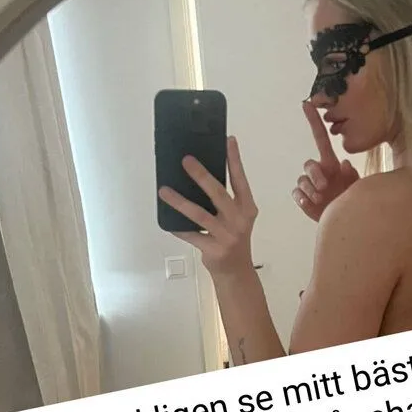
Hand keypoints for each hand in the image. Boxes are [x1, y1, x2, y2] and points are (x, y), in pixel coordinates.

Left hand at [158, 136, 257, 277]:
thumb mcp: (238, 217)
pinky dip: (178, 227)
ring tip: (164, 190)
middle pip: (219, 194)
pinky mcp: (214, 249)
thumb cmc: (233, 238)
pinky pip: (191, 235)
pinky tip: (167, 220)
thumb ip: (225, 199)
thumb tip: (199, 174)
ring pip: (200, 214)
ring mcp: (227, 236)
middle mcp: (239, 220)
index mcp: (247, 208)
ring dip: (180, 201)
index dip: (234, 160)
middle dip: (202, 175)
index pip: (240, 180)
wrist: (236, 272)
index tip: (228, 140)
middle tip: (186, 160)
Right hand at [292, 100, 358, 221]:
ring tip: (321, 199)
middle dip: (315, 174)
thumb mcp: (357, 187)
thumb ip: (352, 175)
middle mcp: (319, 171)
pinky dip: (303, 199)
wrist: (345, 220)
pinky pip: (297, 193)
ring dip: (311, 189)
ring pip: (302, 180)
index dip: (313, 121)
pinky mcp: (303, 198)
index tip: (306, 104)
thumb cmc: (353, 200)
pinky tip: (311, 204)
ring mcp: (310, 185)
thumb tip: (343, 164)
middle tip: (325, 187)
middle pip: (308, 164)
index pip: (320, 137)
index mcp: (331, 163)